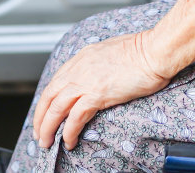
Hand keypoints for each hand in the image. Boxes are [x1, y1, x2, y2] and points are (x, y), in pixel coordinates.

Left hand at [32, 32, 171, 149]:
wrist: (155, 51)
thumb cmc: (143, 51)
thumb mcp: (111, 52)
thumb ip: (99, 64)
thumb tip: (98, 76)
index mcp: (82, 57)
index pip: (55, 82)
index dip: (46, 101)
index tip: (44, 114)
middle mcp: (79, 68)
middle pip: (49, 96)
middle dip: (40, 117)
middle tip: (39, 134)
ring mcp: (87, 81)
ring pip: (56, 108)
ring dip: (48, 128)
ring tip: (47, 142)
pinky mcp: (98, 94)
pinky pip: (76, 116)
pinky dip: (69, 131)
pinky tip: (69, 141)